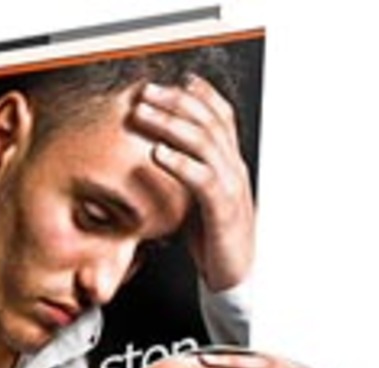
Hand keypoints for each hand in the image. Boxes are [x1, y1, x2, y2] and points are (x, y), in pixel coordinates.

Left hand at [133, 76, 254, 291]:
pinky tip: (159, 153)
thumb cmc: (214, 238)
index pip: (222, 118)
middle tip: (146, 92)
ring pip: (205, 143)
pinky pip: (203, 179)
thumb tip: (160, 155)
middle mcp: (234, 169)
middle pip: (209, 121)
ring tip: (144, 114)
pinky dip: (180, 163)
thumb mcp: (199, 199)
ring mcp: (231, 188)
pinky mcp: (222, 211)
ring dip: (171, 124)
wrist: (234, 276)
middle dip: (176, 101)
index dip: (201, 95)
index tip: (176, 80)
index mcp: (231, 164)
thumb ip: (188, 175)